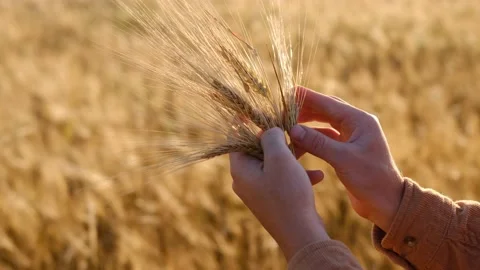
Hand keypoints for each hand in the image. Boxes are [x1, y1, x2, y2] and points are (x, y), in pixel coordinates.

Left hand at [229, 128, 329, 259]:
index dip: (246, 123)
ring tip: (309, 147)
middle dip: (277, 138)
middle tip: (291, 125)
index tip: (256, 110)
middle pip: (258, 149)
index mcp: (240, 169)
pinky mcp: (275, 199)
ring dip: (293, 155)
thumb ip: (271, 138)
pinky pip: (284, 179)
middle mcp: (246, 180)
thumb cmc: (287, 194)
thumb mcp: (280, 158)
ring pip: (275, 163)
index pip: (237, 139)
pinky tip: (319, 175)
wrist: (301, 233)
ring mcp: (260, 190)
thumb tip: (268, 129)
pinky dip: (299, 174)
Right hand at [290, 87, 404, 231]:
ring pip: (325, 122)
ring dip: (308, 122)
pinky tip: (300, 138)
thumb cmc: (370, 180)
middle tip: (284, 108)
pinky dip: (313, 136)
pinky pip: (327, 136)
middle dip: (305, 108)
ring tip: (288, 122)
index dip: (308, 97)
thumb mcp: (343, 159)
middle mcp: (357, 125)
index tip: (289, 92)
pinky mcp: (347, 149)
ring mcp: (352, 137)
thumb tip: (293, 129)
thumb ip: (318, 143)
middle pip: (327, 109)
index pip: (329, 103)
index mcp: (360, 121)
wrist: (386, 203)